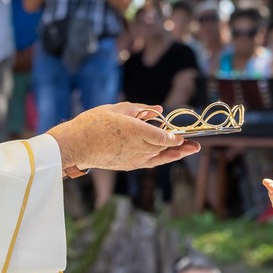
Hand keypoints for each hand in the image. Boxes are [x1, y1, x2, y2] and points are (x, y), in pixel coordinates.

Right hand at [47, 102, 199, 172]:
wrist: (76, 145)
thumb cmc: (93, 123)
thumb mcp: (116, 109)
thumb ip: (140, 108)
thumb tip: (158, 110)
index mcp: (134, 130)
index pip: (162, 137)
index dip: (175, 137)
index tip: (184, 135)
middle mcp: (137, 146)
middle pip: (164, 147)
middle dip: (181, 146)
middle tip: (197, 145)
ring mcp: (132, 158)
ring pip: (159, 157)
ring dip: (175, 154)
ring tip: (190, 151)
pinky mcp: (128, 165)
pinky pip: (150, 163)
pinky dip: (163, 160)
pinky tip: (171, 157)